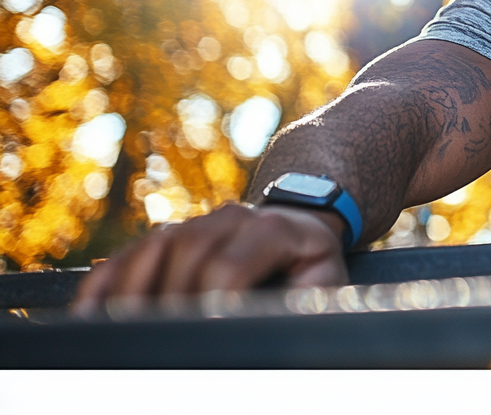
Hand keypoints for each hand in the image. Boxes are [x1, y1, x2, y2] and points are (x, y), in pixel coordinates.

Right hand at [72, 203, 348, 316]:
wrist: (299, 224)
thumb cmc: (312, 267)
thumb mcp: (324, 283)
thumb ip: (303, 304)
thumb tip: (275, 331)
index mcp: (273, 229)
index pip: (230, 265)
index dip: (212, 303)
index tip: (201, 338)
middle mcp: (231, 217)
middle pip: (186, 256)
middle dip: (169, 304)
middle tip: (158, 347)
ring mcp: (196, 222)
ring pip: (153, 251)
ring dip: (131, 296)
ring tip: (122, 339)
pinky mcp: (167, 236)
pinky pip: (128, 256)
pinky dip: (105, 285)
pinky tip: (92, 316)